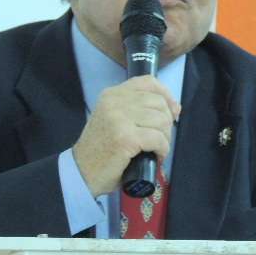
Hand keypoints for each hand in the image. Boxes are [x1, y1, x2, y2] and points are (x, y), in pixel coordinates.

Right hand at [72, 75, 180, 196]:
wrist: (81, 172)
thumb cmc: (101, 149)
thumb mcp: (114, 119)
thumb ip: (137, 109)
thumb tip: (174, 107)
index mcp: (112, 94)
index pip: (148, 82)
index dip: (166, 95)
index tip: (172, 111)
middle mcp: (115, 102)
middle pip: (158, 102)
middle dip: (167, 121)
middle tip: (161, 138)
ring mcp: (120, 119)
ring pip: (161, 120)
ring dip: (165, 137)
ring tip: (157, 148)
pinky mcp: (126, 138)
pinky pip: (157, 138)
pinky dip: (162, 149)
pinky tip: (157, 156)